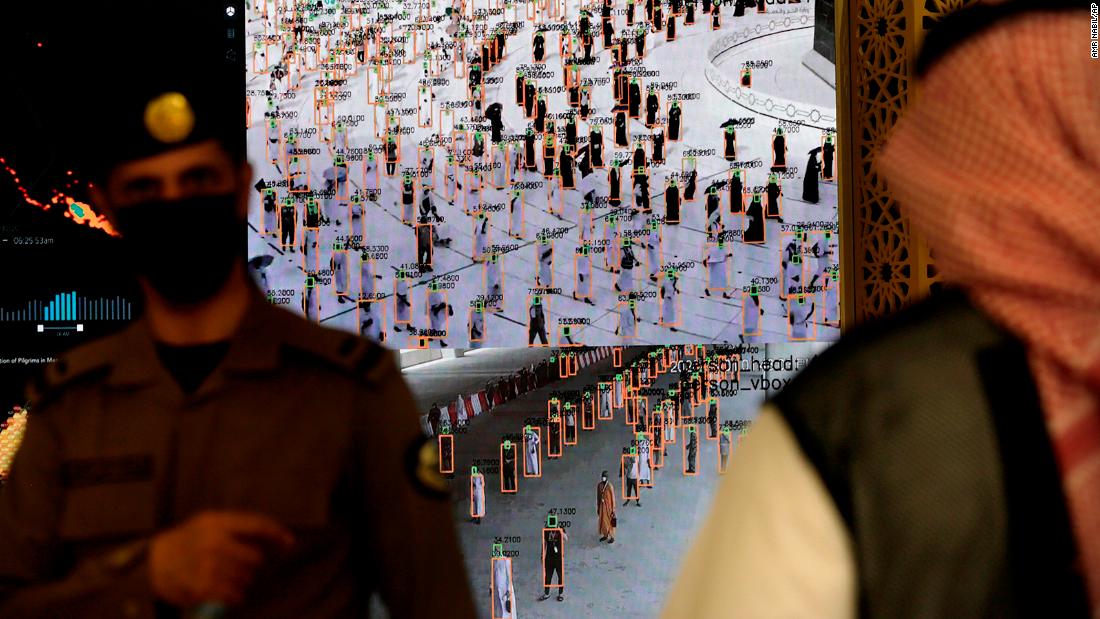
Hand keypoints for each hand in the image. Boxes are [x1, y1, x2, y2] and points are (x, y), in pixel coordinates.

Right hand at [148, 511, 295, 607]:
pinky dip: (235, 595)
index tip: (290, 542)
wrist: (153, 562)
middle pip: (255, 558)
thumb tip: (282, 539)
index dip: (277, 533)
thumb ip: (241, 528)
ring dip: (243, 581)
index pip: (257, 524)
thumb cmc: (189, 541)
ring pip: (246, 578)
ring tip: (226, 577)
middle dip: (252, 565)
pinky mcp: (203, 587)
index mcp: (216, 521)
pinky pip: (234, 594)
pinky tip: (227, 591)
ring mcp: (207, 565)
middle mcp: (213, 541)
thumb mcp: (209, 524)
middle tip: (239, 566)